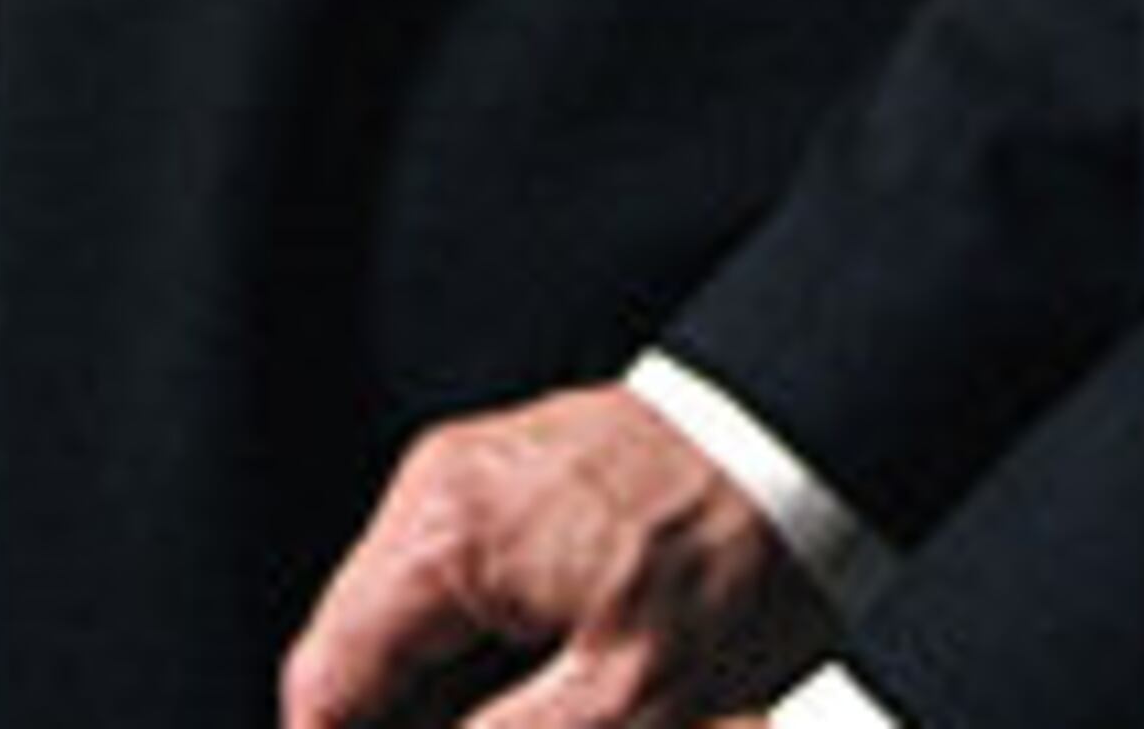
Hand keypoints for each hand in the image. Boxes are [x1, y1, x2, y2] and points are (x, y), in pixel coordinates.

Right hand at [281, 386, 827, 728]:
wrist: (817, 443)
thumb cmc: (739, 549)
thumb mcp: (620, 700)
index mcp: (445, 530)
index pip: (325, 688)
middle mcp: (442, 492)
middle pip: (363, 665)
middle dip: (421, 725)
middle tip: (527, 725)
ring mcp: (479, 486)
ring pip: (414, 640)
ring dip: (458, 706)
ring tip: (566, 707)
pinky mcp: (520, 497)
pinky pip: (463, 605)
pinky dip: (491, 667)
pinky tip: (563, 693)